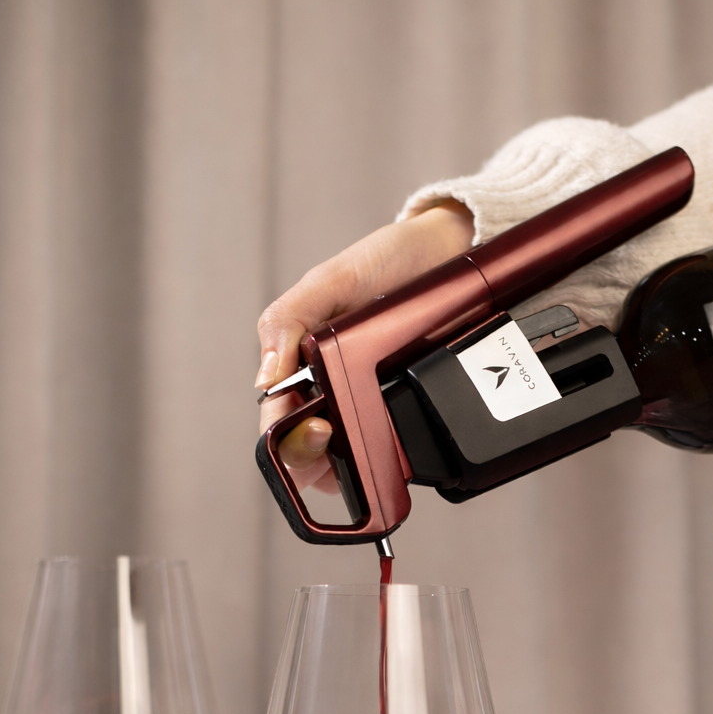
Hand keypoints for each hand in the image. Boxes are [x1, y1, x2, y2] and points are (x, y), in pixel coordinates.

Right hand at [256, 202, 473, 491]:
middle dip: (314, 456)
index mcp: (298, 365)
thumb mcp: (332, 282)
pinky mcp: (400, 409)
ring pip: (345, 459)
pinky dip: (389, 455)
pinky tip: (399, 442)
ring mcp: (365, 404)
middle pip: (307, 451)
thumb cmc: (386, 260)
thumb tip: (265, 379)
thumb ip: (289, 320)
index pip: (278, 422)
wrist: (447, 251)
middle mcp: (327, 390)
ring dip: (350, 463)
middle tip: (334, 435)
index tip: (317, 426)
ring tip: (369, 443)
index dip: (288, 437)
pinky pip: (389, 448)